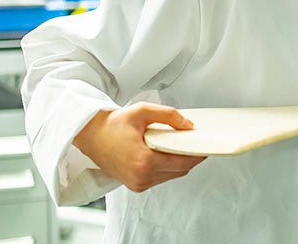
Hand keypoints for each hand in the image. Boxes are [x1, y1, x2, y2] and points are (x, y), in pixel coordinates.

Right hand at [72, 102, 206, 192]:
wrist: (90, 135)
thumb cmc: (113, 124)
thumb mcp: (142, 111)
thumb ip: (169, 116)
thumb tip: (188, 125)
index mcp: (143, 161)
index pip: (182, 162)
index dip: (198, 154)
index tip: (207, 146)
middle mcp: (141, 177)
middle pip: (180, 170)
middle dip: (190, 157)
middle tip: (196, 143)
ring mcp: (138, 184)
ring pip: (171, 175)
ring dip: (179, 162)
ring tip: (180, 146)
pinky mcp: (135, 185)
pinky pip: (161, 177)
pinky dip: (168, 167)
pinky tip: (167, 153)